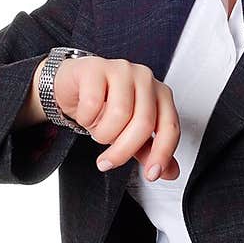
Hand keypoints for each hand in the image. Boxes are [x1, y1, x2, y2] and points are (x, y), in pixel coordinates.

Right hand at [54, 56, 180, 180]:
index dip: (162, 153)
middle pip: (143, 123)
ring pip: (119, 114)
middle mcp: (145, 79)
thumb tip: (170, 172)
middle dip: (123, 151)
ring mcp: (121, 70)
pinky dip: (85, 118)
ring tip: (97, 132)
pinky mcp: (96, 68)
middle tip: (107, 162)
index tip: (151, 174)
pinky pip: (93, 103)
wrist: (73, 84)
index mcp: (160, 93)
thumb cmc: (104, 105)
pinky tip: (85, 115)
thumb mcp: (129, 131)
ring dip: (102, 133)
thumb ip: (150, 149)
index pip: (170, 126)